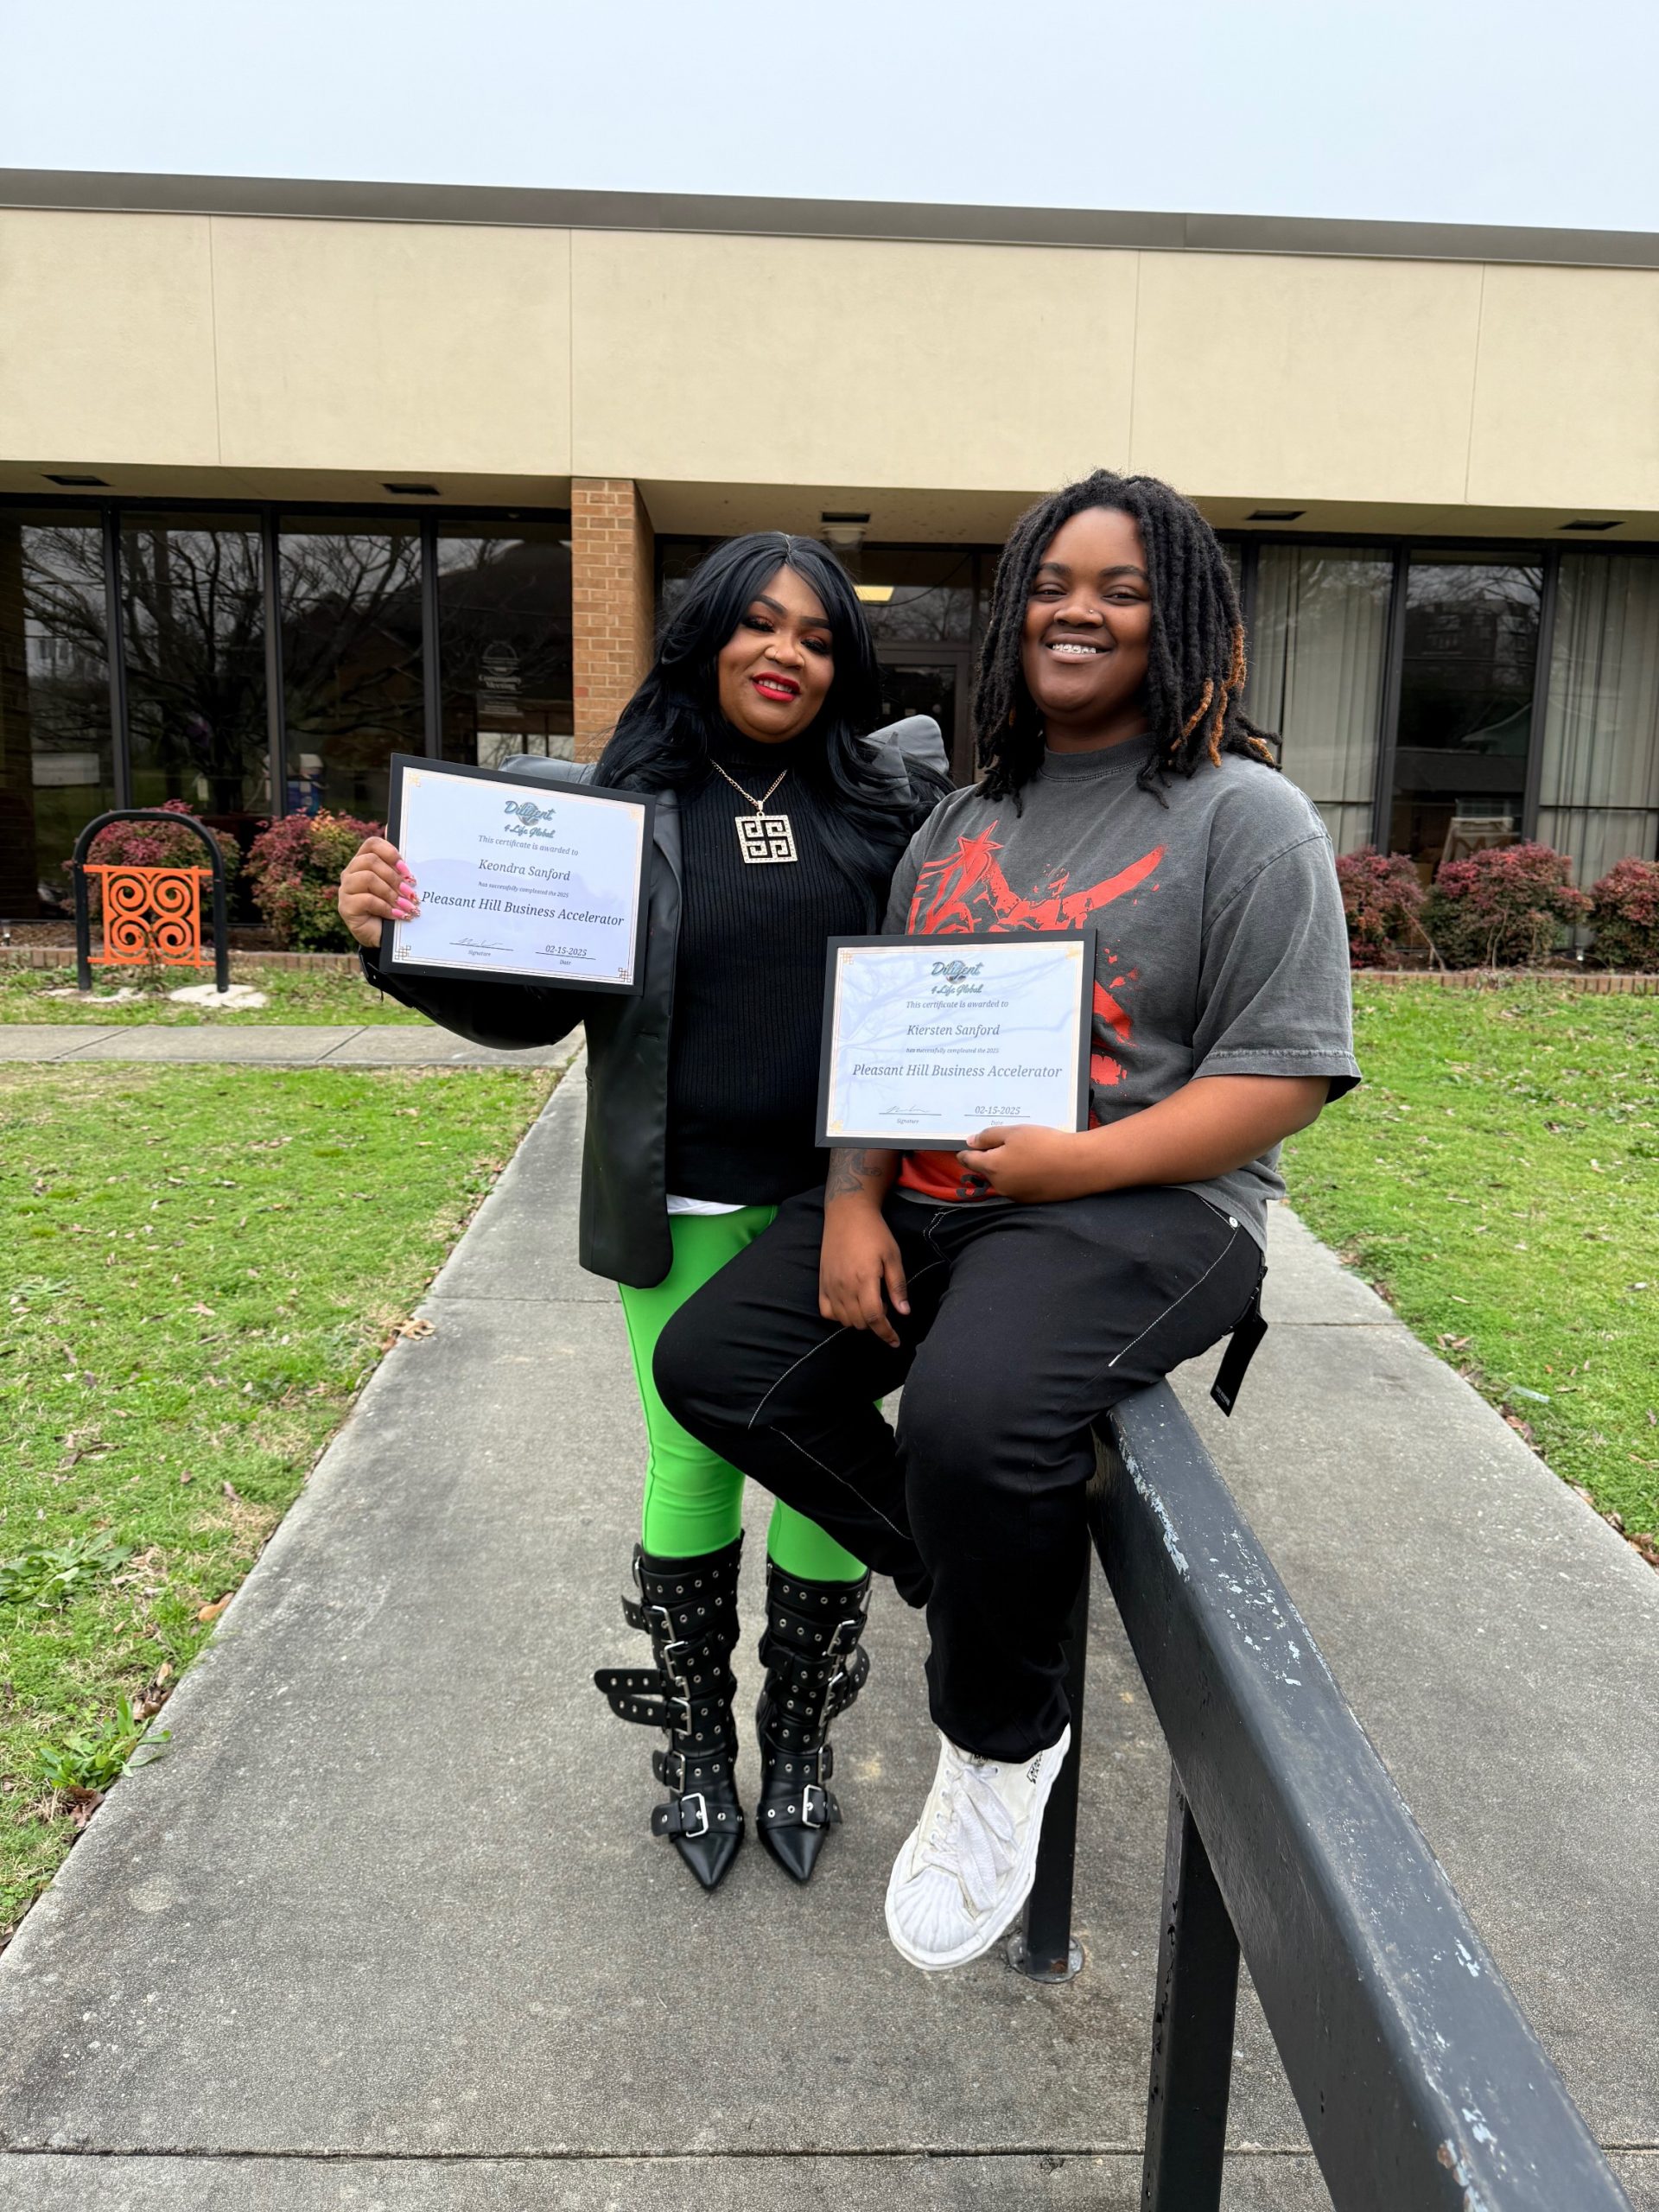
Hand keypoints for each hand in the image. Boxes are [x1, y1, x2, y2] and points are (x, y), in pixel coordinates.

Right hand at [337, 836, 418, 950]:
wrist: (385, 936)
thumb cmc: (393, 907)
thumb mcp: (399, 886)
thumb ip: (400, 867)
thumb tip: (400, 835)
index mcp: (364, 862)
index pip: (372, 844)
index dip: (390, 852)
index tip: (406, 869)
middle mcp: (351, 873)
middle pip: (370, 861)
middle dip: (394, 877)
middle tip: (411, 892)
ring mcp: (346, 889)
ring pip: (368, 878)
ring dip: (391, 893)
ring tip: (406, 905)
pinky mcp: (345, 907)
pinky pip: (367, 899)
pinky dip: (385, 907)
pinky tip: (396, 914)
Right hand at [819, 1201, 910, 1347]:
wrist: (847, 1214)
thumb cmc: (874, 1233)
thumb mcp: (893, 1256)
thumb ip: (897, 1286)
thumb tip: (904, 1312)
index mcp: (865, 1280)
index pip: (874, 1318)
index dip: (886, 1333)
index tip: (895, 1341)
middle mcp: (844, 1286)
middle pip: (859, 1322)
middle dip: (875, 1323)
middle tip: (884, 1304)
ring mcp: (830, 1286)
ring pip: (844, 1320)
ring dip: (859, 1320)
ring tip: (868, 1302)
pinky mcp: (821, 1283)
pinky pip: (827, 1312)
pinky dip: (839, 1316)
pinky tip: (850, 1305)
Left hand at [955, 1125, 1100, 1203]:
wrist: (1079, 1166)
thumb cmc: (1044, 1144)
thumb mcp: (1014, 1132)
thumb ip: (988, 1137)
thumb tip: (970, 1142)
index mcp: (992, 1167)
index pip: (968, 1161)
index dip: (965, 1152)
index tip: (966, 1147)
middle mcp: (999, 1186)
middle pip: (986, 1171)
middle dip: (989, 1159)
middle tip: (1003, 1144)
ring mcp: (1015, 1196)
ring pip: (1002, 1179)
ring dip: (1006, 1168)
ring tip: (1023, 1153)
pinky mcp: (1030, 1200)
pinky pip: (1018, 1186)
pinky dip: (1021, 1176)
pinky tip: (1035, 1166)